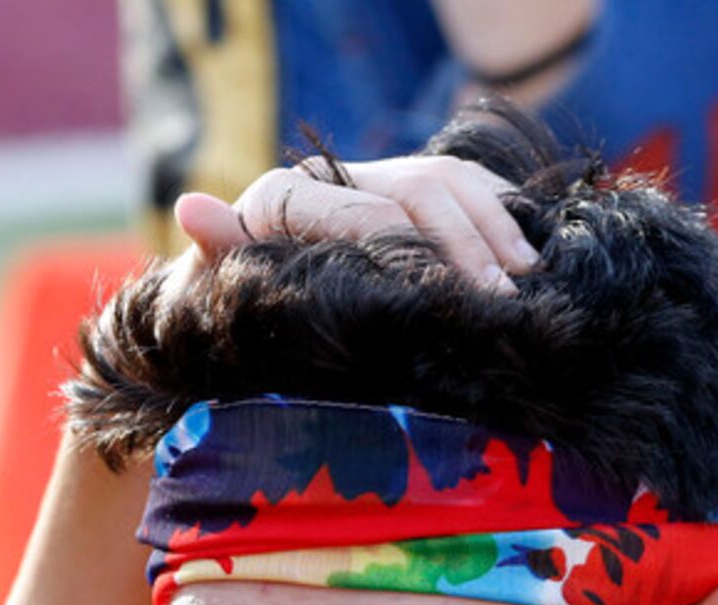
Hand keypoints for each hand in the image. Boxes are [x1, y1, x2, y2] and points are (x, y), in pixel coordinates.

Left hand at [170, 152, 538, 293]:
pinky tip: (526, 255)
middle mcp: (328, 177)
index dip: (412, 251)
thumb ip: (215, 250)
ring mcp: (366, 182)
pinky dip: (497, 215)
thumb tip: (191, 208)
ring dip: (493, 226)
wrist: (225, 303)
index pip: (365, 212)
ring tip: (524, 278)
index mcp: (283, 196)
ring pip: (447, 180)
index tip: (452, 297)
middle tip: (501, 297)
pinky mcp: (396, 195)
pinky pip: (462, 186)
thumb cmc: (221, 314)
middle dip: (466, 243)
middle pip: (417, 188)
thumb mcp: (212, 291)